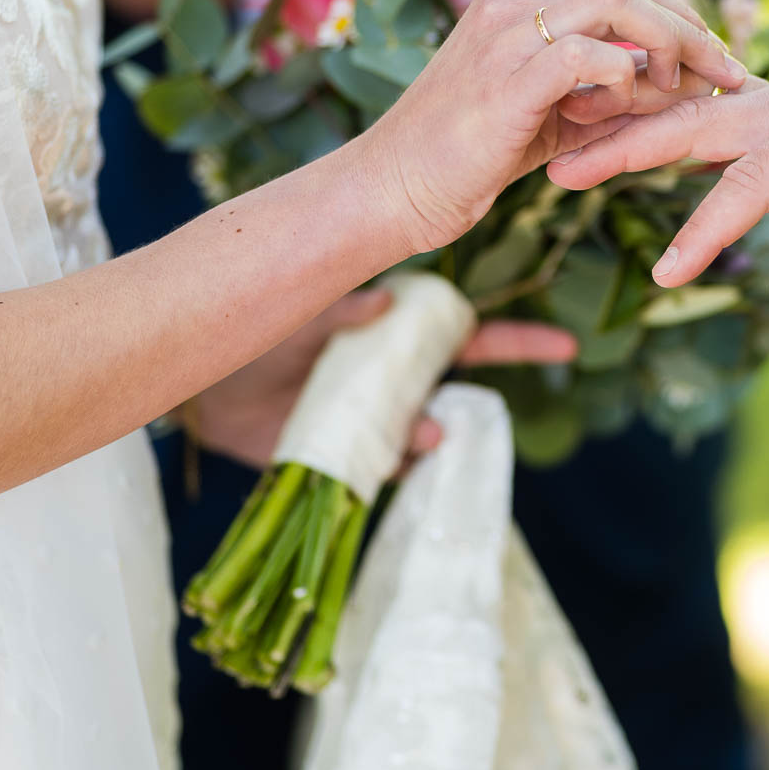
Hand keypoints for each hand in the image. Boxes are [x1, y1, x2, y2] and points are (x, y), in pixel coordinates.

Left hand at [189, 288, 577, 468]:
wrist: (203, 389)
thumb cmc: (256, 338)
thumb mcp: (304, 314)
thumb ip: (344, 309)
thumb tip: (385, 300)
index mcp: (394, 336)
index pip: (467, 335)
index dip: (516, 341)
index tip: (565, 345)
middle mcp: (395, 377)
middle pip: (466, 379)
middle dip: (509, 375)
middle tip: (555, 360)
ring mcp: (378, 418)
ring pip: (432, 428)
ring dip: (438, 430)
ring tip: (426, 431)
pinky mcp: (352, 456)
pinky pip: (394, 468)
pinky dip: (402, 465)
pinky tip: (395, 455)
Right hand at [354, 0, 749, 255]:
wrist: (394, 190)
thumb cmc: (472, 155)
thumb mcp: (555, 113)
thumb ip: (611, 90)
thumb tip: (684, 85)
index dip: (678, 14)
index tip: (717, 57)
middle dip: (690, 27)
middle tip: (728, 72)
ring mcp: (504, 29)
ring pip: (616, 3)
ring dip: (668, 46)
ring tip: (687, 90)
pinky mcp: (505, 75)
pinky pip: (589, 56)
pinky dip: (625, 80)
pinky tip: (630, 110)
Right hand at [548, 80, 768, 317]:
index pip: (747, 184)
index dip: (704, 231)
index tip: (666, 276)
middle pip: (694, 123)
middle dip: (626, 147)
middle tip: (560, 172)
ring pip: (688, 109)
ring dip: (627, 128)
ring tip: (564, 151)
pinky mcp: (768, 105)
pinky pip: (702, 105)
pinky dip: (653, 116)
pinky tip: (607, 132)